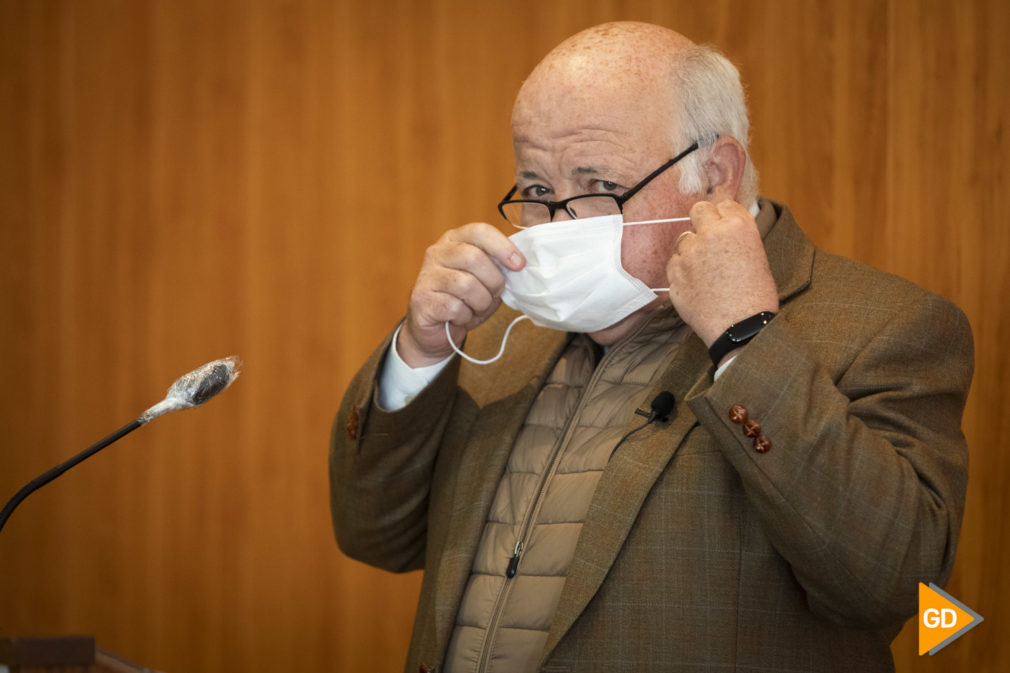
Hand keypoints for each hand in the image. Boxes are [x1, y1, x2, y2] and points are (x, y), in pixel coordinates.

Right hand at [398, 222, 524, 366]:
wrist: (434, 328)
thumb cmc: (463, 301)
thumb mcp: (483, 279)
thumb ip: (497, 267)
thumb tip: (518, 265)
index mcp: (454, 240)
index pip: (479, 231)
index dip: (503, 246)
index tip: (519, 265)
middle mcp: (437, 253)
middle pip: (474, 258)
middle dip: (494, 281)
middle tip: (494, 294)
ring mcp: (427, 275)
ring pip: (466, 285)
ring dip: (481, 302)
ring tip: (477, 308)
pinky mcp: (422, 299)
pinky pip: (454, 307)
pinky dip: (465, 316)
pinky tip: (461, 317)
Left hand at [665, 200, 778, 347]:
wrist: (740, 328)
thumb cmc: (756, 297)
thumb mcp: (757, 257)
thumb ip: (738, 237)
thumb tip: (725, 229)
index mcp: (737, 227)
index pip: (723, 205)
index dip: (724, 216)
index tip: (724, 226)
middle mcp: (710, 234)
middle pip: (698, 210)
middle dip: (703, 221)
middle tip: (709, 239)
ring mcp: (689, 253)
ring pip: (684, 239)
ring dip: (692, 249)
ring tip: (705, 270)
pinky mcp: (675, 273)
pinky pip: (674, 263)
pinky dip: (682, 270)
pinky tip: (695, 283)